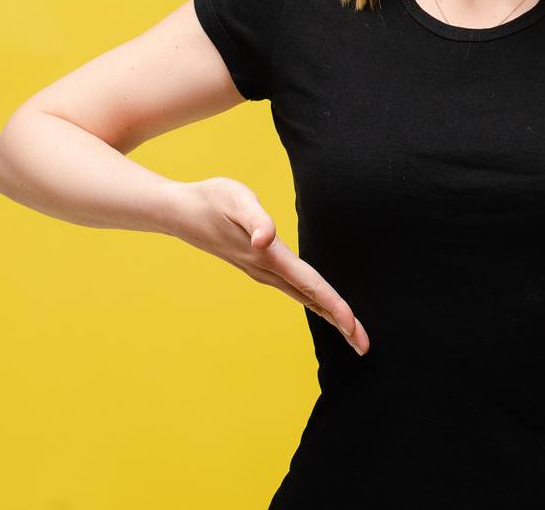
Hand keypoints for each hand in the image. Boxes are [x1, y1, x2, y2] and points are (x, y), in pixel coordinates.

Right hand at [168, 177, 368, 355]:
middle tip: (365, 347)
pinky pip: (296, 290)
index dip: (333, 305)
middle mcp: (268, 270)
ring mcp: (263, 273)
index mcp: (269, 256)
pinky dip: (316, 303)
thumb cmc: (210, 200)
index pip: (309, 284)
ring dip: (330, 316)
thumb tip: (265, 239)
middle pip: (312, 299)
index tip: (353, 325)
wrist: (179, 212)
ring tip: (354, 335)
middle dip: (339, 323)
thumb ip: (254, 218)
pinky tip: (325, 309)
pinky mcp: (261, 268)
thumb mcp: (234, 198)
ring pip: (305, 298)